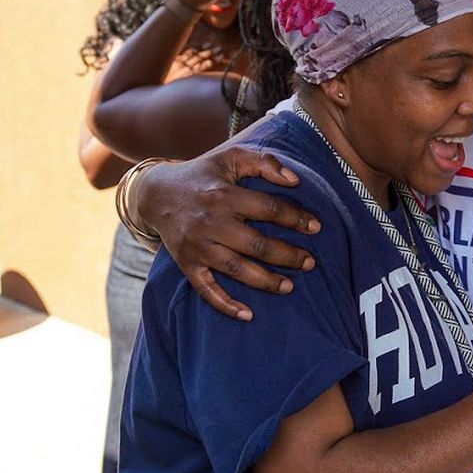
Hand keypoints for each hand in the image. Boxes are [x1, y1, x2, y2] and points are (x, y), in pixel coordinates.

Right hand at [137, 145, 321, 319]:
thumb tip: (295, 181)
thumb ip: (264, 162)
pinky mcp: (187, 264)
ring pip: (237, 269)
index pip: (268, 209)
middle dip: (287, 255)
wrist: (156, 193)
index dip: (296, 218)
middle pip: (256, 244)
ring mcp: (197, 246)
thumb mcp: (230, 157)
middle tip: (310, 263)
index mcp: (224, 194)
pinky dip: (226, 305)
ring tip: (289, 287)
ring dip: (265, 281)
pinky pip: (206, 290)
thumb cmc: (203, 175)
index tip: (316, 227)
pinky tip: (248, 315)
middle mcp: (210, 222)